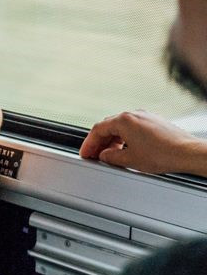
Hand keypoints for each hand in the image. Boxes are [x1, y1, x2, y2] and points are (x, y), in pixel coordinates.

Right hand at [79, 109, 206, 174]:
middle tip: (94, 155)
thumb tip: (104, 155)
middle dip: (100, 142)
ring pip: (121, 127)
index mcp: (124, 120)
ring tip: (110, 154)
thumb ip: (110, 157)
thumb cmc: (163, 155)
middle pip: (108, 126)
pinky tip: (126, 149)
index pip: (98, 130)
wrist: (188, 153)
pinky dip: (125, 137)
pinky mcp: (155, 122)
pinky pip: (133, 128)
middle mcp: (134, 114)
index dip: (88, 143)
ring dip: (112, 140)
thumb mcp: (129, 160)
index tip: (85, 153)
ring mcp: (146, 117)